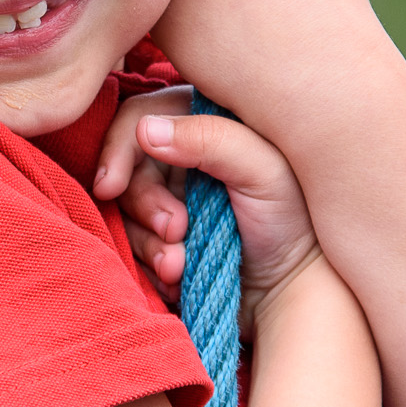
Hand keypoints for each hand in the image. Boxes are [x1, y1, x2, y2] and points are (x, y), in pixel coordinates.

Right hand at [93, 90, 322, 329]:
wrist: (293, 287)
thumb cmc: (291, 219)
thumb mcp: (263, 170)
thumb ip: (210, 140)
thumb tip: (145, 129)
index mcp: (206, 123)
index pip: (140, 118)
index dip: (118, 150)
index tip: (112, 188)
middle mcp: (184, 156)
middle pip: (129, 170)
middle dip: (145, 206)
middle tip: (176, 231)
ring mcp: (172, 198)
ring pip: (126, 211)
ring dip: (147, 241)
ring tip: (179, 265)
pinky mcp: (166, 236)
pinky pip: (134, 244)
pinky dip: (150, 262)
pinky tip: (177, 276)